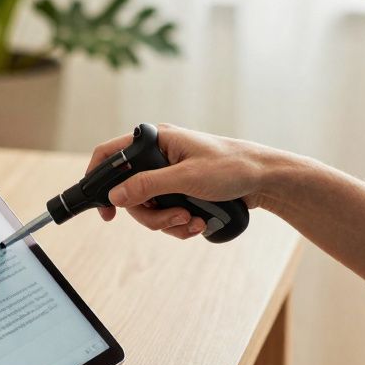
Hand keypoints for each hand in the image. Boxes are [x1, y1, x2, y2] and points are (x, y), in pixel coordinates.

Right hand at [86, 123, 279, 238]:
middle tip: (175, 218)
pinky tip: (198, 223)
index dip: (98, 178)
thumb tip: (115, 195)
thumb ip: (148, 185)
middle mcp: (159, 156)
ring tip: (193, 221)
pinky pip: (166, 213)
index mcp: (157, 140)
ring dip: (168, 222)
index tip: (105, 210)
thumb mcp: (187, 178)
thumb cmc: (232, 167)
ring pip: (149, 207)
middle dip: (152, 213)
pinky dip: (179, 223)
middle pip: (130, 192)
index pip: (111, 153)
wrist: (266, 179)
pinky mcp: (181, 191)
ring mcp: (170, 175)